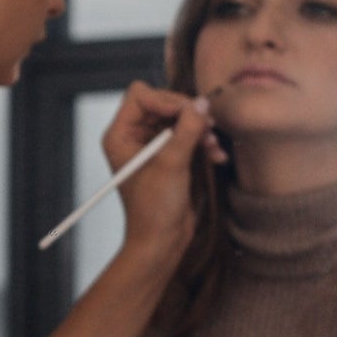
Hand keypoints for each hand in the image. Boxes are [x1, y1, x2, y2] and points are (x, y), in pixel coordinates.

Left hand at [102, 80, 222, 256]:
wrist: (161, 241)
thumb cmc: (155, 209)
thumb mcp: (172, 165)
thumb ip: (187, 130)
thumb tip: (202, 103)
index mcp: (120, 135)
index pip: (140, 94)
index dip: (165, 99)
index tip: (187, 114)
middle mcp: (132, 137)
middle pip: (163, 102)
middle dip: (187, 114)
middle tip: (207, 127)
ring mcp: (151, 146)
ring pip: (179, 117)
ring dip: (200, 129)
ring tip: (213, 146)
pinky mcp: (169, 156)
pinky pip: (188, 134)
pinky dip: (203, 142)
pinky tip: (216, 157)